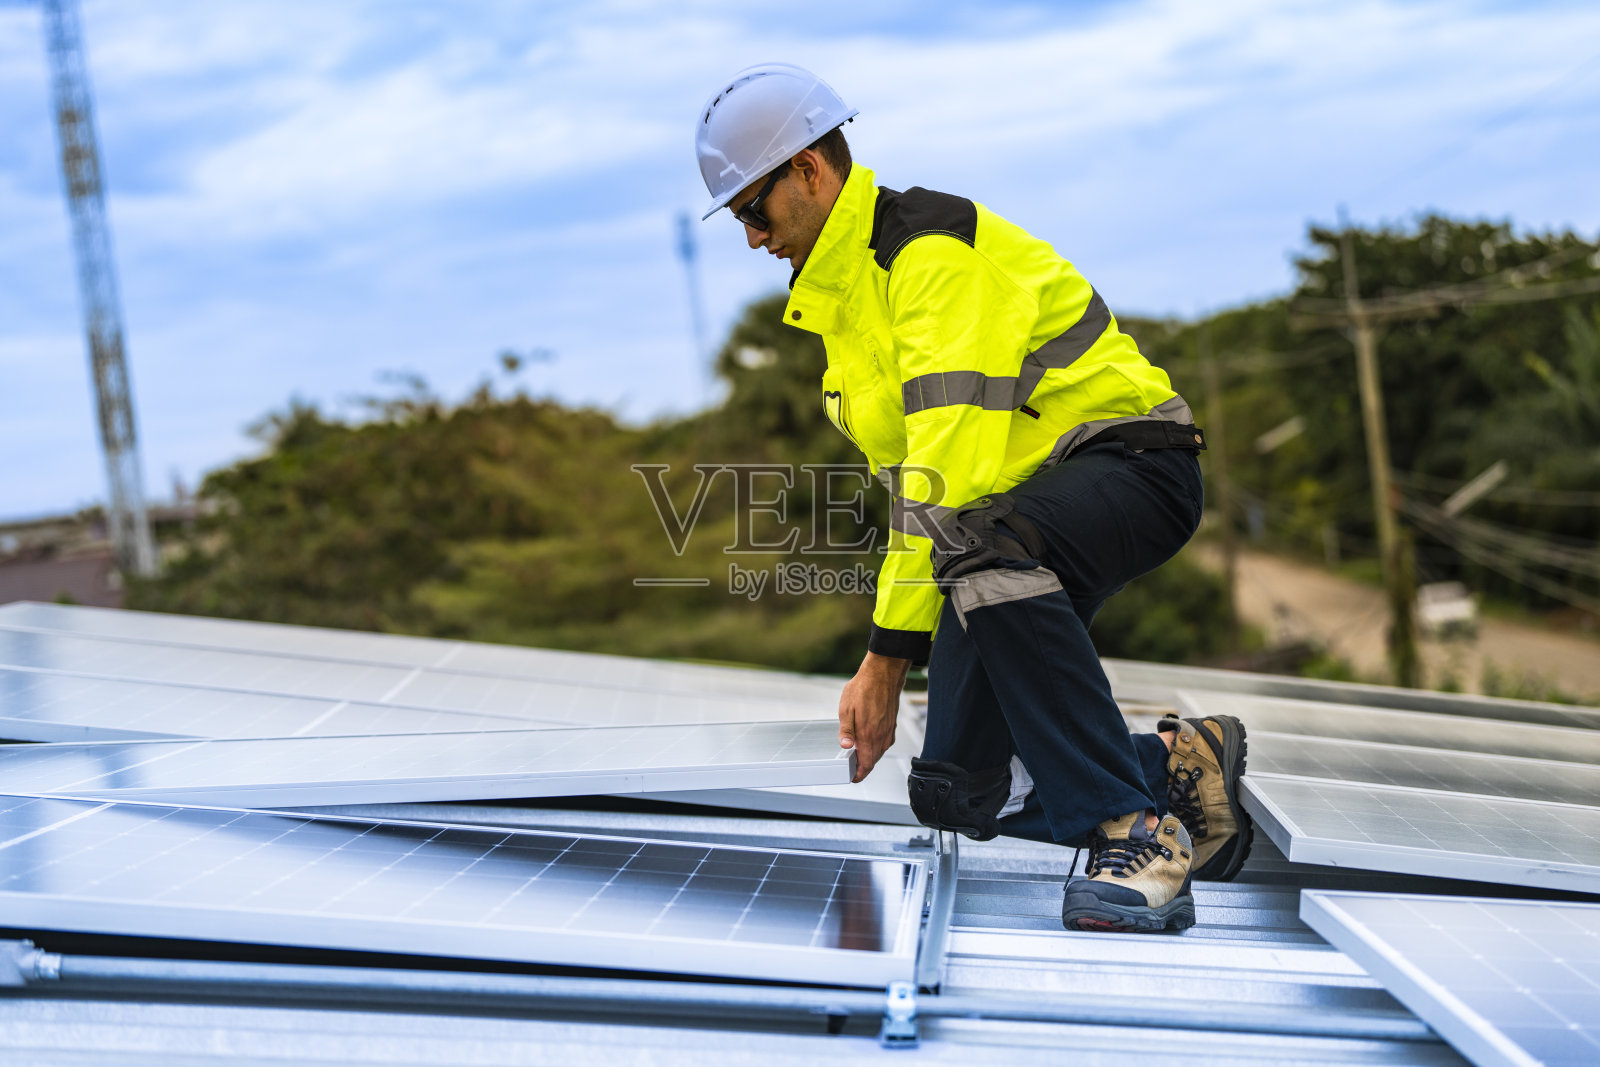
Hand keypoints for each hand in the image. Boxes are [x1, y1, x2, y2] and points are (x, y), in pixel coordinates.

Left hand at [838, 651, 910, 782]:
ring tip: (859, 757)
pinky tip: (870, 742)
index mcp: (868, 734)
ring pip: (880, 752)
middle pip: (873, 761)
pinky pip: (885, 743)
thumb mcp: (846, 708)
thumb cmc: (864, 687)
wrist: (883, 674)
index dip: (859, 774)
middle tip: (853, 769)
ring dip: (870, 757)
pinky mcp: (892, 725)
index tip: (853, 778)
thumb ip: (846, 730)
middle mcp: (881, 735)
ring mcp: (888, 731)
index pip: (866, 764)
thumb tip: (845, 746)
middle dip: (863, 768)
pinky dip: (877, 748)